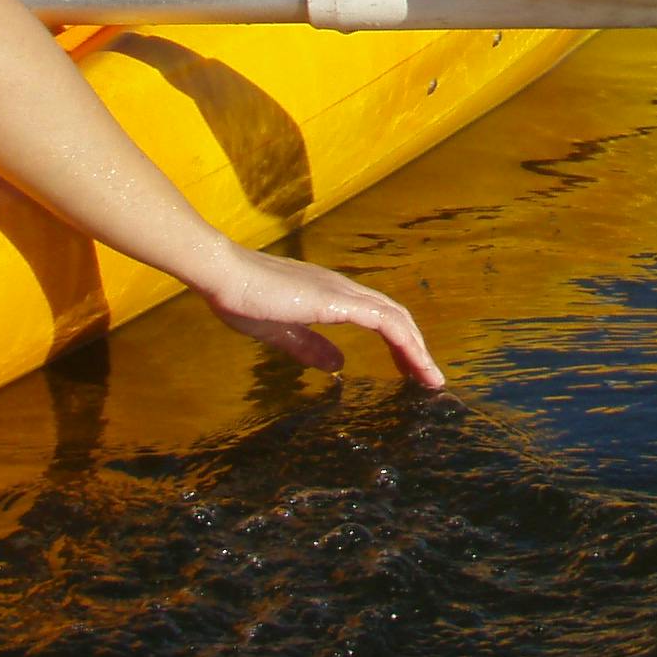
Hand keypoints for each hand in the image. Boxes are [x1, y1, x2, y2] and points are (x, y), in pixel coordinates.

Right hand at [199, 244, 444, 387]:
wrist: (226, 276)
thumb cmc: (245, 300)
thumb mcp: (282, 332)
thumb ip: (311, 347)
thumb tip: (338, 363)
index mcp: (332, 297)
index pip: (380, 318)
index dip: (400, 344)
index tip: (412, 372)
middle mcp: (344, 289)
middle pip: (395, 317)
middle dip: (417, 349)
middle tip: (430, 380)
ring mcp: (342, 292)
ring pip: (395, 318)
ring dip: (417, 348)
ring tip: (431, 378)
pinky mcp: (336, 300)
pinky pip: (381, 320)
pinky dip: (403, 340)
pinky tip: (413, 361)